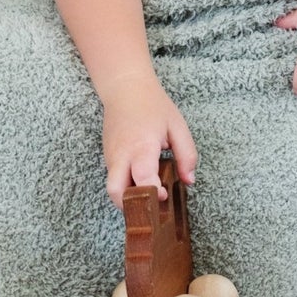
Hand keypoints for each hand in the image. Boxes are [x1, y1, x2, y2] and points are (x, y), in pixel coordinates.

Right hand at [99, 74, 197, 205]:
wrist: (125, 88)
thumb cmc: (153, 106)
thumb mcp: (177, 127)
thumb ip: (186, 155)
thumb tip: (189, 180)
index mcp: (141, 146)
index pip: (143, 179)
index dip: (153, 193)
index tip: (164, 195)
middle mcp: (121, 155)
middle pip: (115, 192)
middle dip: (131, 206)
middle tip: (151, 207)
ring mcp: (111, 157)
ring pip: (113, 187)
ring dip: (129, 197)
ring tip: (149, 195)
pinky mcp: (107, 157)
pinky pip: (114, 178)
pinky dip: (126, 186)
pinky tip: (142, 182)